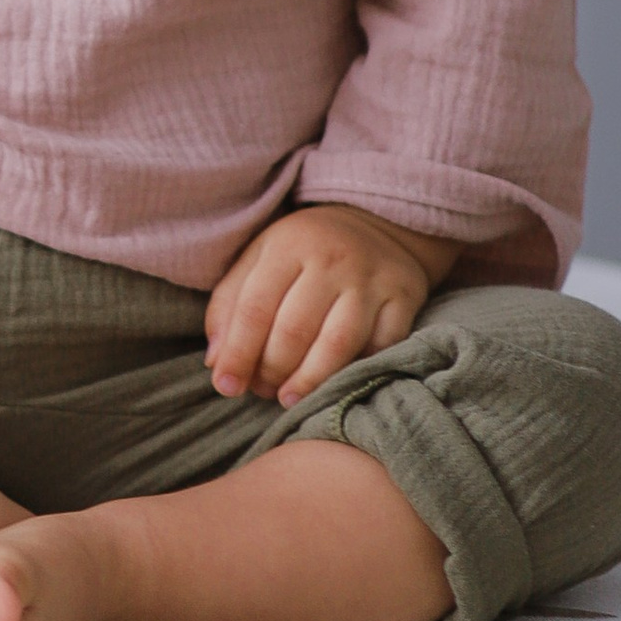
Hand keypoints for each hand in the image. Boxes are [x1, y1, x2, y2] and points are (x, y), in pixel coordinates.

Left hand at [203, 205, 456, 407]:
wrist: (375, 222)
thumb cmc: (304, 250)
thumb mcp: (260, 258)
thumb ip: (230, 304)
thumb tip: (216, 362)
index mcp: (287, 245)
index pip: (255, 307)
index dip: (238, 352)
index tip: (226, 386)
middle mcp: (331, 260)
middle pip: (295, 330)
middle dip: (273, 370)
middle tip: (263, 390)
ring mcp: (371, 279)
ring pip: (338, 344)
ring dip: (310, 381)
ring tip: (289, 398)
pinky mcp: (403, 298)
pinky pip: (382, 348)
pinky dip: (356, 372)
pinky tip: (336, 384)